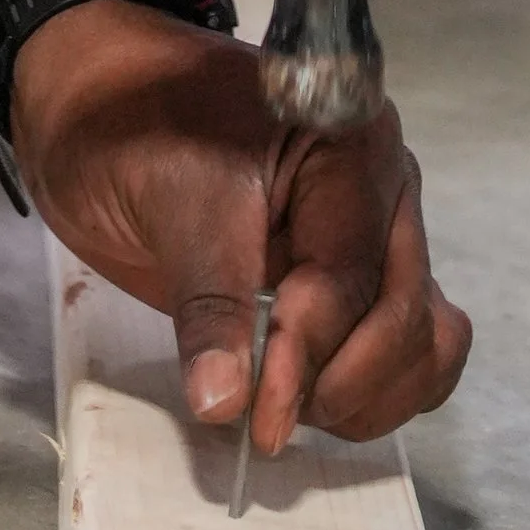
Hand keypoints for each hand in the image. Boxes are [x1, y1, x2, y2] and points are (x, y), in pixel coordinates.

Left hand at [7, 0, 470, 447]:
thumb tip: (227, 403)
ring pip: (423, 341)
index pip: (349, 275)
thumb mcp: (169, 201)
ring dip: (365, 396)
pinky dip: (374, 393)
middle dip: (338, 381)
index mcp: (349, 145)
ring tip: (281, 408)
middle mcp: (383, 192)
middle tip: (263, 419)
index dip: (306, 356)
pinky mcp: (357, 283)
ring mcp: (377, 239)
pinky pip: (408, 351)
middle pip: (402, 315)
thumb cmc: (136, 128)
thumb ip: (207, 302)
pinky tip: (309, 401)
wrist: (106, 109)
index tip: (259, 419)